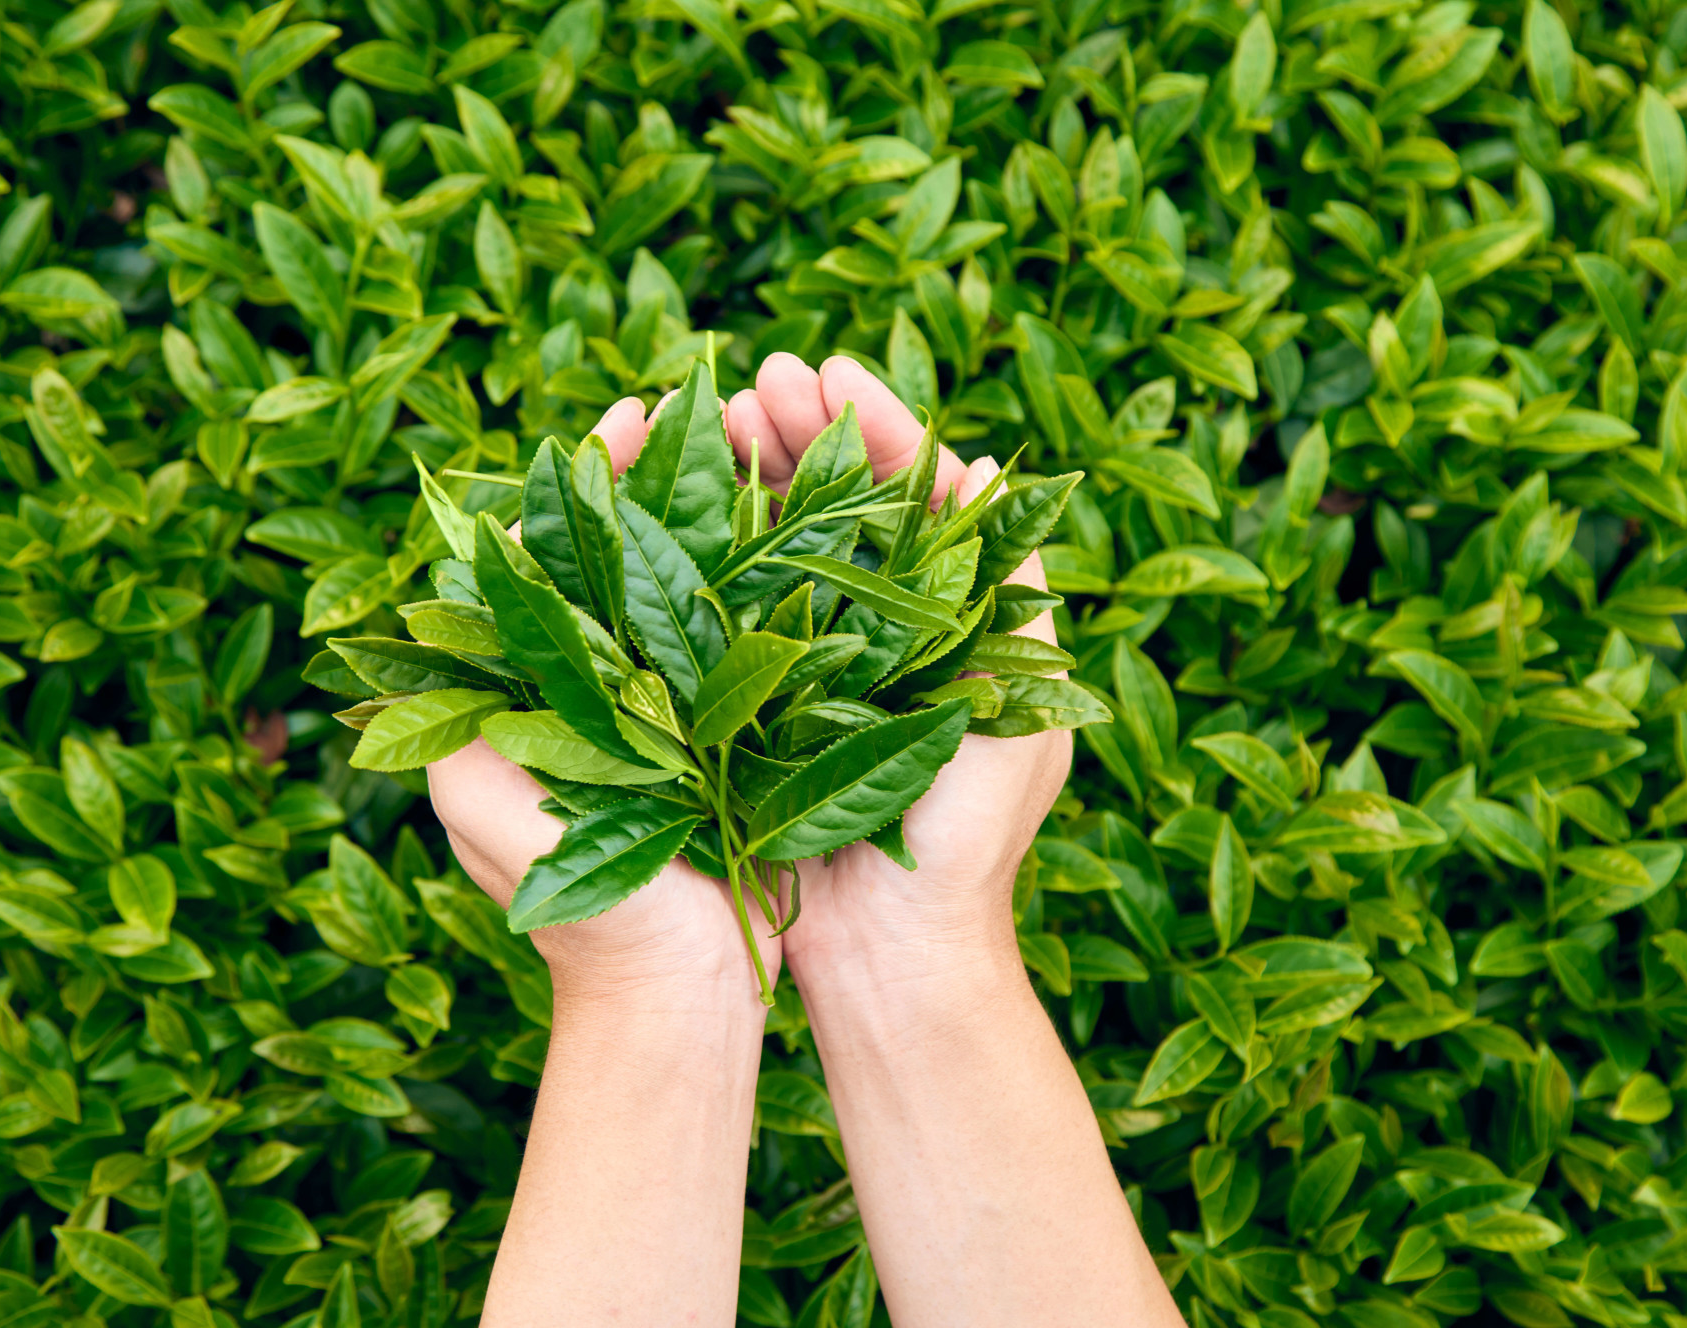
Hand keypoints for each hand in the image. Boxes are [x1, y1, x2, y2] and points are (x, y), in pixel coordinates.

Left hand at [427, 396, 781, 1001]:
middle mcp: (603, 685)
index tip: (626, 419)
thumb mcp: (482, 804)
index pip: (547, 551)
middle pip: (624, 551)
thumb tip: (431, 608)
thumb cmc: (578, 909)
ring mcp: (675, 708)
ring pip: (693, 582)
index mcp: (533, 688)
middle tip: (699, 408)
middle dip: (660, 475)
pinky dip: (775, 580)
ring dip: (723, 508)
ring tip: (760, 440)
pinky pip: (753, 640)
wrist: (678, 995)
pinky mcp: (742, 735)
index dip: (582, 479)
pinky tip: (806, 526)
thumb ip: (455, 706)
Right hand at [725, 353, 1071, 983]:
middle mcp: (873, 630)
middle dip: (795, 432)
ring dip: (745, 473)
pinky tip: (669, 497)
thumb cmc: (967, 834)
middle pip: (832, 504)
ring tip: (710, 414)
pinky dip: (700, 550)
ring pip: (774, 542)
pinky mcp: (748, 702)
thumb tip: (986, 469)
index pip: (909, 493)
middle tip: (753, 378)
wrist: (892, 948)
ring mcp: (806, 663)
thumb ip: (1012, 593)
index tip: (827, 368)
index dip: (871, 423)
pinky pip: (724, 608)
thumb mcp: (1018, 706)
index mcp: (945, 617)